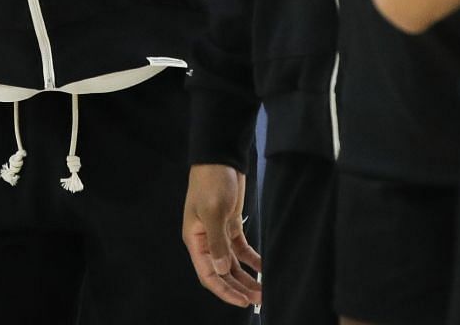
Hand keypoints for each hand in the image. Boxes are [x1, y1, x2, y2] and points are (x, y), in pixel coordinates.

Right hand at [182, 163, 262, 307]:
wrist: (220, 158)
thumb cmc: (211, 183)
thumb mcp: (213, 212)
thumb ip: (217, 242)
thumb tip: (222, 269)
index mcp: (196, 241)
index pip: (209, 274)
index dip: (224, 291)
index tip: (243, 301)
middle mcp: (206, 241)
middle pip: (222, 273)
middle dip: (239, 287)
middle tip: (259, 299)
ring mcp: (219, 234)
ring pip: (233, 264)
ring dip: (247, 277)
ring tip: (263, 290)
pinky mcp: (231, 225)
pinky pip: (242, 249)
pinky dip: (252, 260)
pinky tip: (264, 267)